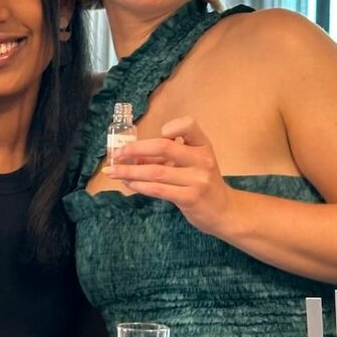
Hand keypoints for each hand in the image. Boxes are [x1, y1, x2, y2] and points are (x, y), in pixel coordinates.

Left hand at [103, 116, 232, 234]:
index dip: (173, 126)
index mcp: (203, 145)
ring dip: (130, 171)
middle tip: (117, 153)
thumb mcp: (194, 161)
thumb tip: (133, 154)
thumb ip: (170, 154)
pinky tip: (128, 183)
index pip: (189, 125)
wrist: (224, 210)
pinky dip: (139, 185)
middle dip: (136, 149)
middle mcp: (202, 160)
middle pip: (164, 147)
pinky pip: (158, 189)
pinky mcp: (190, 198)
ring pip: (156, 172)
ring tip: (113, 171)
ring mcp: (197, 180)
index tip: (159, 131)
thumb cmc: (203, 181)